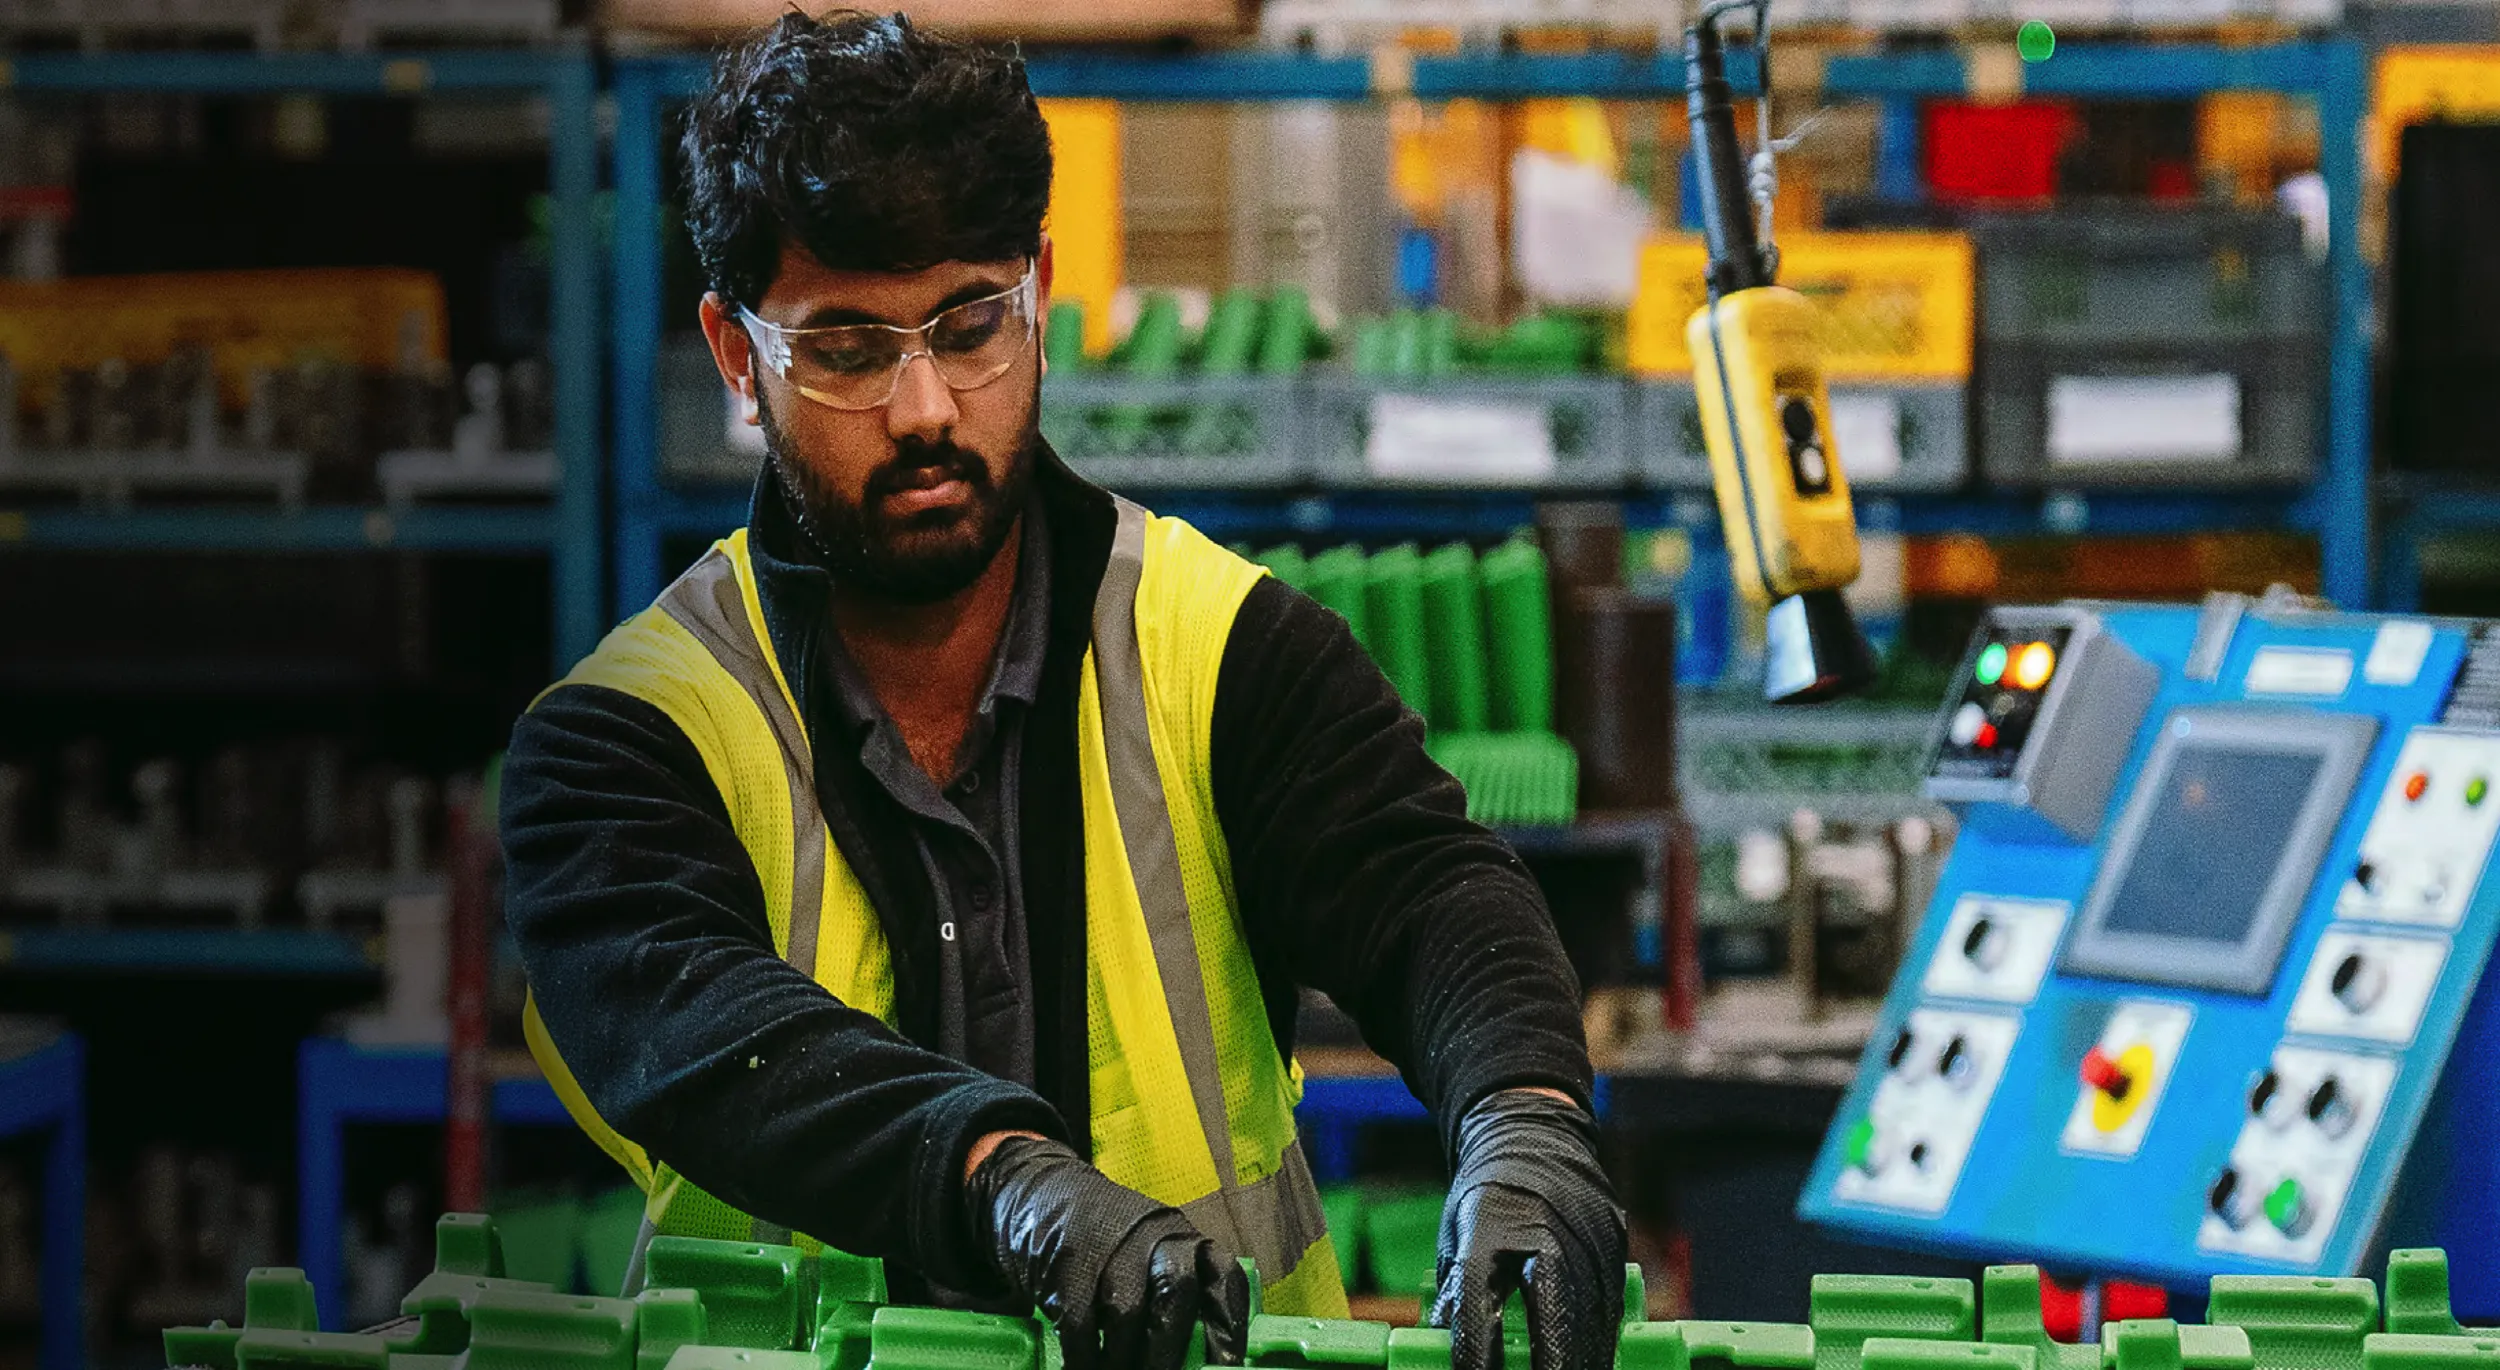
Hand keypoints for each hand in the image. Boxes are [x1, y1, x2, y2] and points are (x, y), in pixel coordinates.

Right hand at [966, 1133, 1249, 1369]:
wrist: (1043, 1193)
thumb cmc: (1110, 1244)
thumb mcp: (1151, 1256)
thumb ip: (1175, 1299)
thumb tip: (1200, 1360)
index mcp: (1184, 1239)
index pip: (1222, 1278)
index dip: (1229, 1324)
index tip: (1227, 1362)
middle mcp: (1153, 1235)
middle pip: (1176, 1292)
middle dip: (1169, 1348)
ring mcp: (1109, 1245)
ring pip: (1127, 1312)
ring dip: (1123, 1359)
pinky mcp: (1068, 1261)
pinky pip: (1081, 1322)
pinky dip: (1083, 1357)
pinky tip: (1083, 1367)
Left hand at [1429, 1089, 1627, 1369]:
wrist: (1533, 1136)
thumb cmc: (1484, 1195)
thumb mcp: (1456, 1235)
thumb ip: (1457, 1292)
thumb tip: (1446, 1347)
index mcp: (1489, 1222)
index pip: (1481, 1294)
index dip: (1477, 1345)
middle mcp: (1544, 1226)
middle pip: (1553, 1309)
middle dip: (1552, 1361)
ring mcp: (1586, 1232)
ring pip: (1591, 1314)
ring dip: (1580, 1357)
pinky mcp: (1614, 1240)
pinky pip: (1612, 1304)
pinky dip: (1600, 1341)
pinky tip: (1589, 1362)